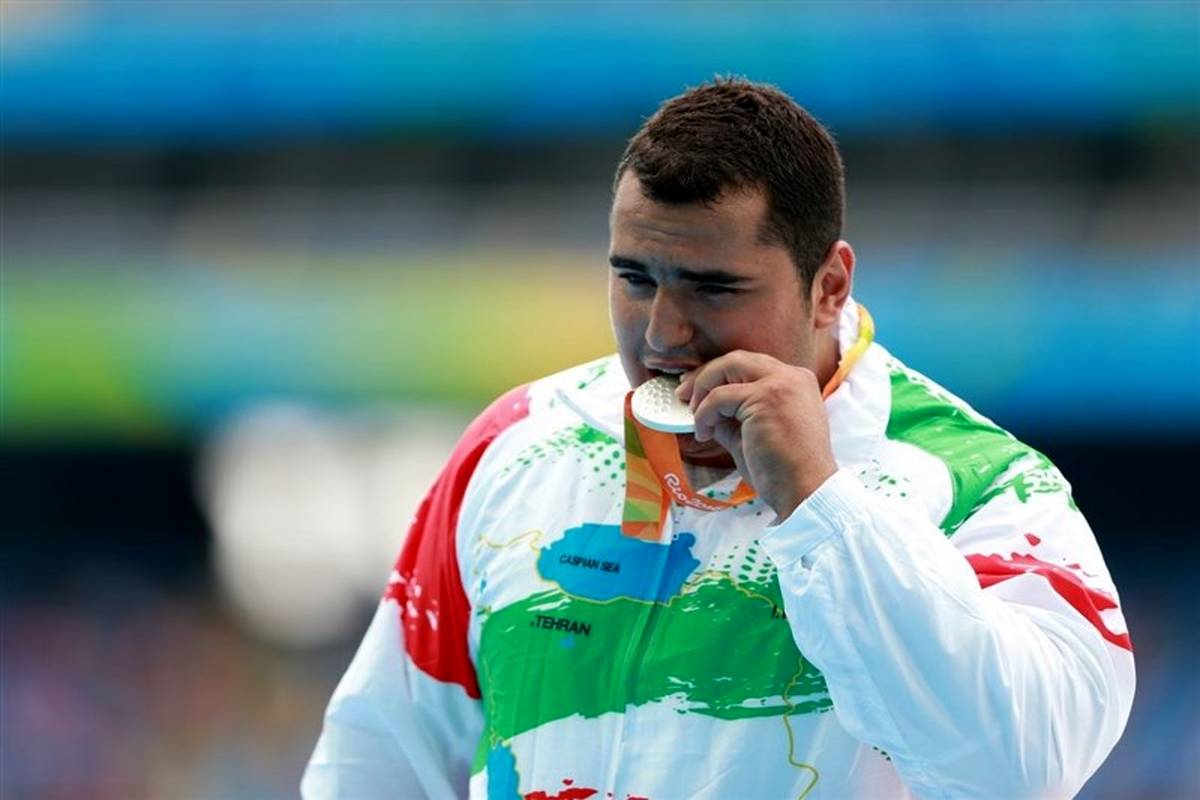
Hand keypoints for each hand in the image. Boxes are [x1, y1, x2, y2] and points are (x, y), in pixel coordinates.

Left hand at [677, 351, 837, 519]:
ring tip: (693, 415)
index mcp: (795, 382)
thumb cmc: (783, 471)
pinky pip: (720, 396)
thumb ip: (732, 417)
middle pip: (737, 359)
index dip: (719, 374)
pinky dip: (704, 413)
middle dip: (705, 374)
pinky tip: (704, 433)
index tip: (697, 388)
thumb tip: (704, 410)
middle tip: (683, 394)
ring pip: (727, 367)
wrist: (805, 491)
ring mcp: (781, 384)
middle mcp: (792, 376)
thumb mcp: (752, 434)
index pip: (749, 365)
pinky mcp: (767, 398)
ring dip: (702, 389)